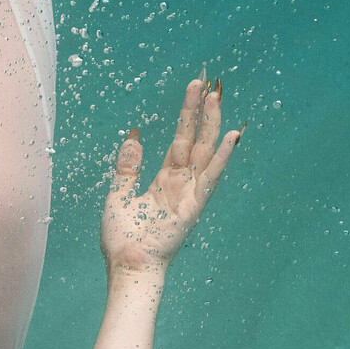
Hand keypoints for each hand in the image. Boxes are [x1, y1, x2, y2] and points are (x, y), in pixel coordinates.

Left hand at [100, 76, 242, 279]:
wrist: (127, 266)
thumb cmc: (122, 239)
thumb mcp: (119, 194)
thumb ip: (128, 167)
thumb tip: (133, 136)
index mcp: (164, 180)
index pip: (180, 140)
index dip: (187, 115)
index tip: (194, 90)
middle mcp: (181, 184)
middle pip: (195, 140)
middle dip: (201, 112)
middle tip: (209, 83)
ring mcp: (189, 194)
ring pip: (205, 152)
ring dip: (212, 125)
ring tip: (217, 97)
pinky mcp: (193, 208)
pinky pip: (209, 178)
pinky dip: (220, 158)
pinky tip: (231, 137)